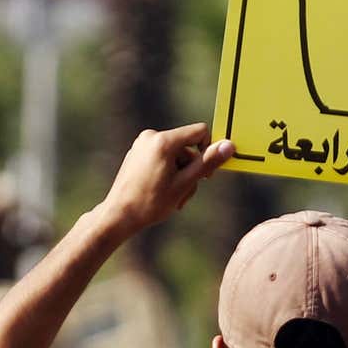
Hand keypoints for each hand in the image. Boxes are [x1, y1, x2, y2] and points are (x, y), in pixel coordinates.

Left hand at [100, 124, 234, 232]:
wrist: (118, 215)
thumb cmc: (151, 202)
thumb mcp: (185, 184)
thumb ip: (207, 163)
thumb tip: (229, 145)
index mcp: (164, 141)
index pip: (200, 132)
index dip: (208, 151)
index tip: (205, 174)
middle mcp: (151, 136)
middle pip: (187, 147)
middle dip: (191, 170)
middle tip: (184, 194)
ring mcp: (142, 144)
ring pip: (176, 155)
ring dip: (180, 175)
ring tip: (173, 197)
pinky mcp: (137, 152)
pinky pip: (162, 157)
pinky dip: (168, 173)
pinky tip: (161, 192)